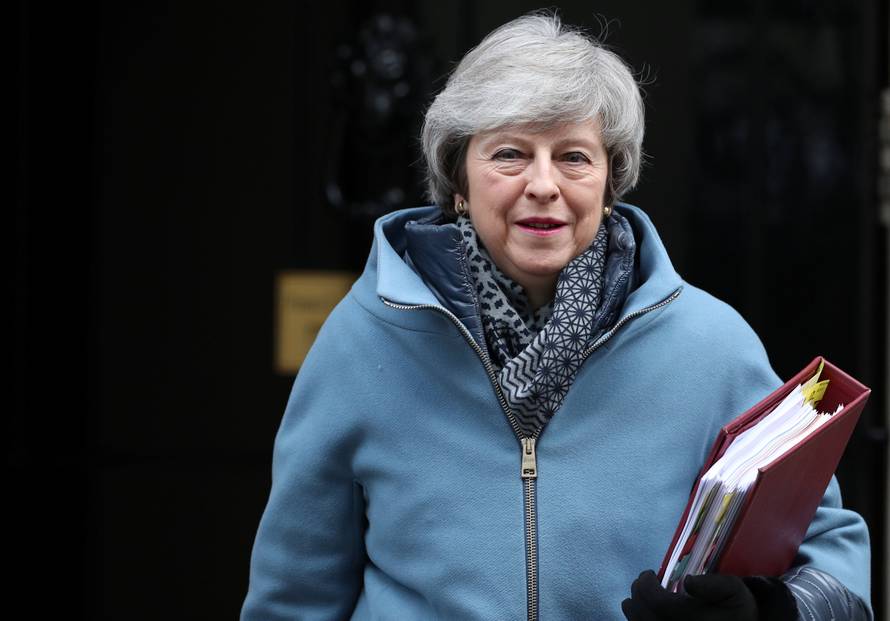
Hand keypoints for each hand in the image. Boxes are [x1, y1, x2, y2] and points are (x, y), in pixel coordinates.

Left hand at [621, 570, 756, 620]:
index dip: (646, 585)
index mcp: (691, 620)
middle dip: (638, 594)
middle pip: (641, 614)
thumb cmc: (737, 612)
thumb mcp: (734, 592)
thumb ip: (713, 584)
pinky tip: (648, 614)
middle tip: (644, 583)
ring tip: (644, 597)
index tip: (650, 574)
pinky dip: (641, 620)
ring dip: (636, 608)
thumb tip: (688, 581)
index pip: (656, 602)